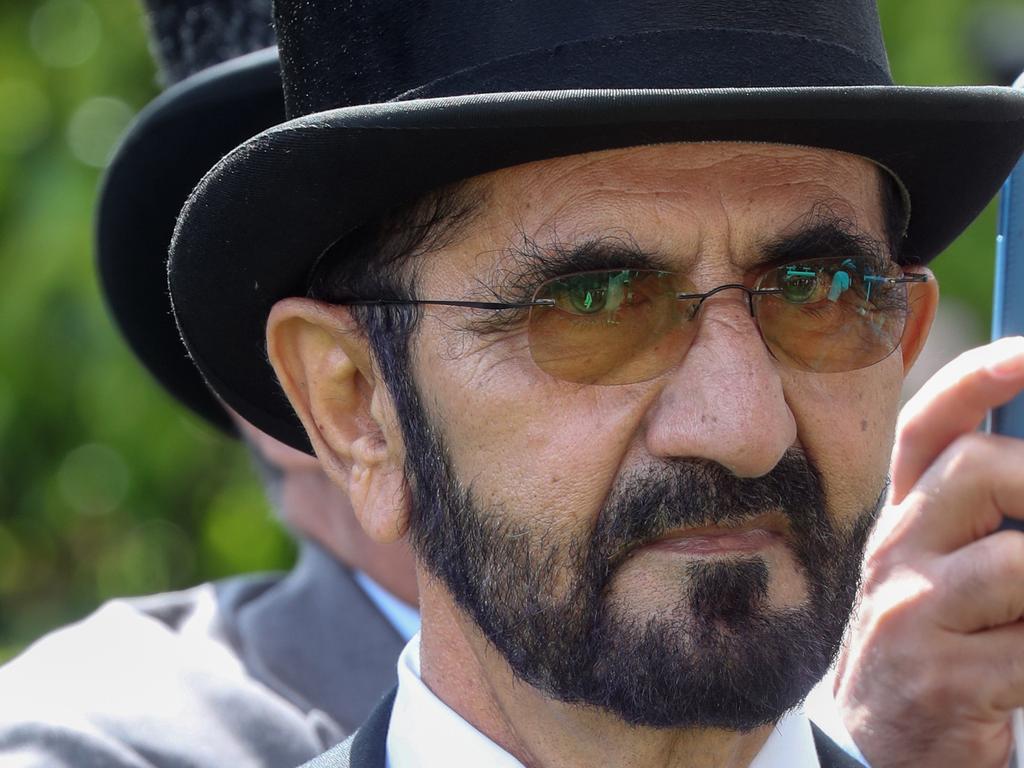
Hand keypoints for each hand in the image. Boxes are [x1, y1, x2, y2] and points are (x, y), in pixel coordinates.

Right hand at [835, 337, 1023, 767]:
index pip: (927, 426)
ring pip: (1018, 561)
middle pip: (981, 469)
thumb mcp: (949, 567)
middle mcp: (898, 551)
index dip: (979, 377)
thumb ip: (990, 515)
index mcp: (904, 517)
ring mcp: (915, 614)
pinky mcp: (946, 679)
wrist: (881, 743)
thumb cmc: (940, 641)